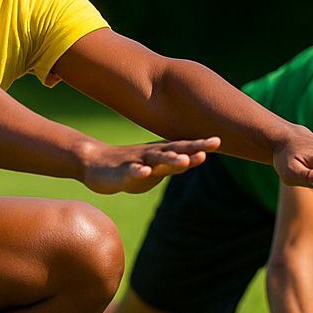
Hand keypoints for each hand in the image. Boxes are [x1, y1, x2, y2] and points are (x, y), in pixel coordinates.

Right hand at [80, 137, 219, 194]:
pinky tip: (145, 172)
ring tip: (185, 161)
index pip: (184, 148)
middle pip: (175, 151)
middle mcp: (151, 155)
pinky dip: (138, 171)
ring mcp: (136, 162)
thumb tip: (198, 158)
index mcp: (161, 154)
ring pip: (155, 160)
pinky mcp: (121, 172)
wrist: (94, 163)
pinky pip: (130, 171)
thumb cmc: (131, 166)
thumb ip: (175, 164)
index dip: (200, 145)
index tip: (218, 140)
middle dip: (193, 149)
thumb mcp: (156, 167)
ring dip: (170, 160)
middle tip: (211, 145)